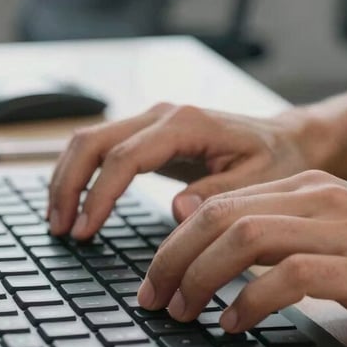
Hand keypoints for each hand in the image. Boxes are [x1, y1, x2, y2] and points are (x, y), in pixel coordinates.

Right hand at [48, 103, 321, 238]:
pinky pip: (103, 148)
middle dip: (68, 183)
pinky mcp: (150, 135)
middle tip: (60, 228)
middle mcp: (162, 115)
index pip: (124, 157)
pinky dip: (83, 174)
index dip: (99, 195)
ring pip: (90, 140)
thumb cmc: (276, 160)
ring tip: (59, 220)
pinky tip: (77, 203)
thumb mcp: (259, 181)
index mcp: (185, 124)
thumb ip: (218, 193)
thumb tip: (177, 210)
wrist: (287, 140)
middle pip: (93, 140)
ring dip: (68, 177)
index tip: (85, 231)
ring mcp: (153, 121)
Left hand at [138, 170, 346, 341]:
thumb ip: (284, 235)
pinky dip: (250, 300)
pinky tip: (235, 324)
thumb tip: (223, 262)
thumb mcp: (336, 231)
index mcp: (306, 187)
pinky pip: (289, 277)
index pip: (218, 203)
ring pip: (244, 238)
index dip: (175, 241)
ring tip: (183, 312)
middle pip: (219, 216)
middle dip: (173, 258)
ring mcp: (339, 230)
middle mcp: (316, 199)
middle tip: (153, 299)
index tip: (155, 278)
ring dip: (201, 278)